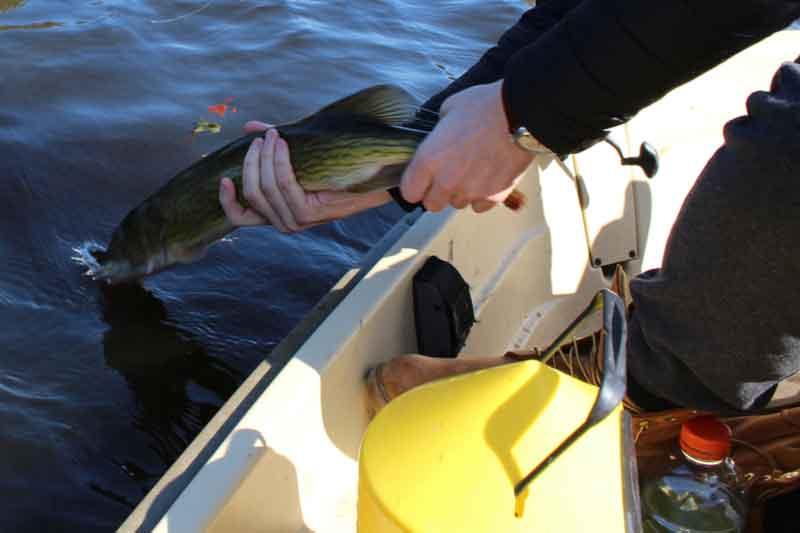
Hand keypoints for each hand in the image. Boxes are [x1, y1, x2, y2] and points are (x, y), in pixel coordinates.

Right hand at [219, 121, 391, 232]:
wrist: (370, 180)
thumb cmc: (333, 171)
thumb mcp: (298, 158)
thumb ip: (271, 147)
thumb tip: (248, 127)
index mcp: (275, 214)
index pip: (240, 217)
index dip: (227, 200)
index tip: (223, 178)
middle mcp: (283, 222)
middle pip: (253, 193)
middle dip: (252, 162)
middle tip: (261, 138)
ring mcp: (296, 221)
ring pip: (266, 188)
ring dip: (266, 158)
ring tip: (273, 136)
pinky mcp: (308, 214)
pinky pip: (285, 185)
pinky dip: (280, 162)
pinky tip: (283, 145)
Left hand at [399, 80, 534, 212]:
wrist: (521, 115)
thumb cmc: (484, 107)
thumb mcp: (449, 109)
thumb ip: (438, 132)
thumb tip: (440, 139)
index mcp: (429, 160)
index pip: (409, 192)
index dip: (414, 186)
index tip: (420, 180)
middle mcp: (447, 181)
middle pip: (432, 205)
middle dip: (436, 193)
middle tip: (445, 177)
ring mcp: (471, 191)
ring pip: (457, 204)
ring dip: (459, 193)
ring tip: (470, 174)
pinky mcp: (494, 196)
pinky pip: (479, 206)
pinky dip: (481, 197)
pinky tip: (486, 180)